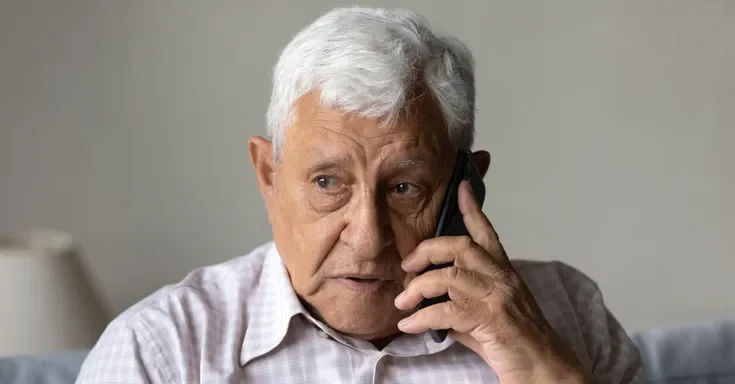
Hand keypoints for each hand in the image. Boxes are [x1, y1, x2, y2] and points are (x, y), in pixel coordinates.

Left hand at [394, 181, 592, 383]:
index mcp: (504, 274)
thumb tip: (430, 305)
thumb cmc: (515, 345)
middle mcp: (502, 279)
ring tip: (402, 302)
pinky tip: (408, 325)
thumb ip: (460, 304)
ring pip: (449, 276)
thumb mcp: (486, 317)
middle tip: (407, 266)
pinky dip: (421, 318)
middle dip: (427, 251)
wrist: (544, 370)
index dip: (473, 209)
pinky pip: (446, 312)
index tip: (461, 187)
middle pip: (460, 246)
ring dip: (418, 288)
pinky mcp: (491, 320)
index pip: (487, 234)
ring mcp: (498, 298)